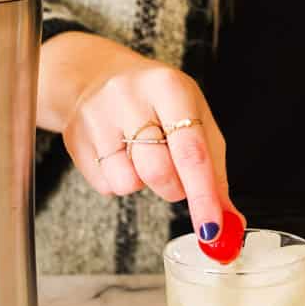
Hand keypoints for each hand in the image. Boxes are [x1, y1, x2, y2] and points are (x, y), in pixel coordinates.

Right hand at [40, 33, 239, 240]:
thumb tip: (229, 221)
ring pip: (128, 183)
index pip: (191, 151)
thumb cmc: (154, 100)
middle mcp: (129, 97)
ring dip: (143, 184)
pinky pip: (105, 186)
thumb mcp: (193, 118)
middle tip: (175, 177)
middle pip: (158, 171)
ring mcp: (96, 116)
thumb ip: (213, 170)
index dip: (203, 196)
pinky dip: (119, 181)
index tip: (212, 230)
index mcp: (168, 86)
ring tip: (141, 156)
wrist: (94, 75)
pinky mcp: (75, 138)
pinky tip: (118, 155)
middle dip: (174, 189)